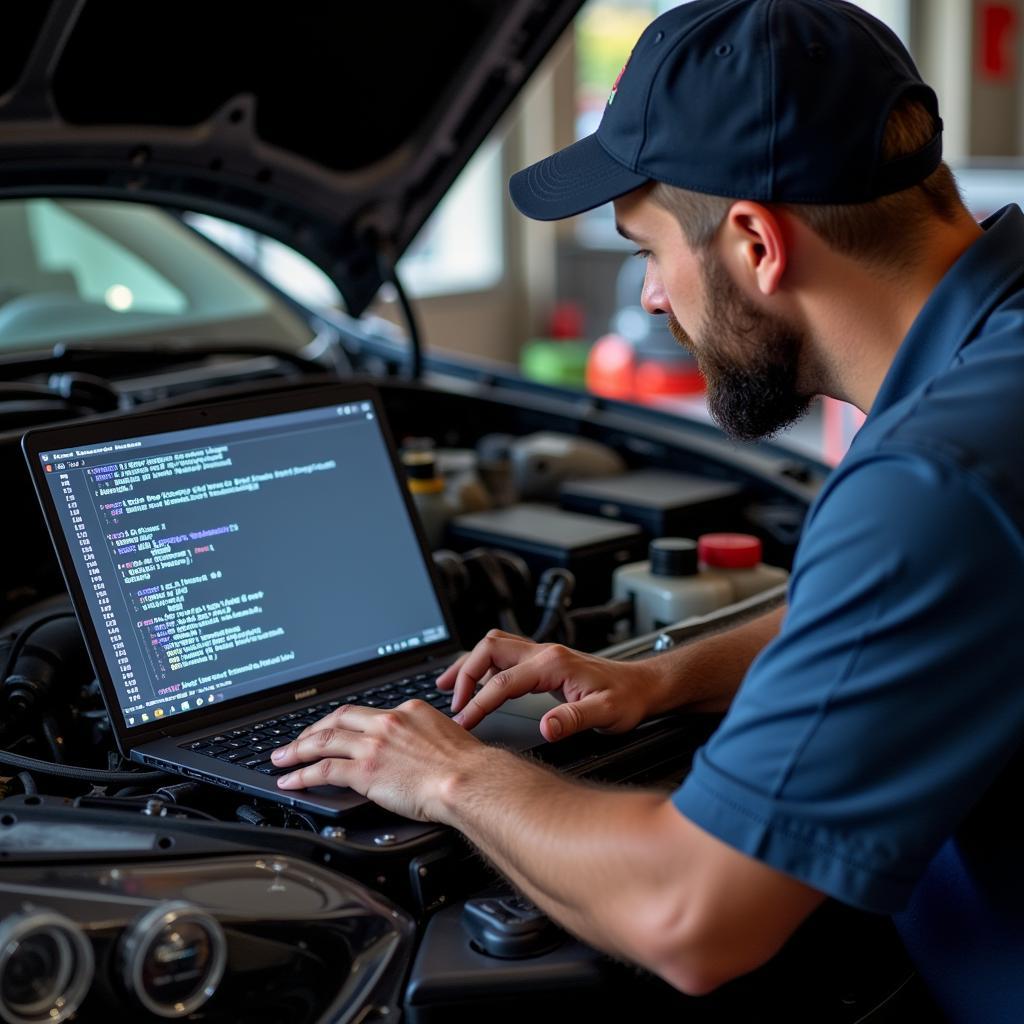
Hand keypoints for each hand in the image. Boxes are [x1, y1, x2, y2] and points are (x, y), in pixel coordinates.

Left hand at [270, 700, 482, 821]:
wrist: (470, 780)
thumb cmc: (467, 766)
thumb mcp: (445, 736)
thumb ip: (423, 737)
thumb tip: (418, 749)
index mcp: (407, 711)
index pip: (365, 713)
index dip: (342, 722)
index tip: (333, 729)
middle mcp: (387, 722)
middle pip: (338, 719)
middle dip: (312, 730)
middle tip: (295, 741)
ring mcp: (374, 744)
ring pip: (324, 741)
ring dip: (297, 750)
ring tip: (281, 759)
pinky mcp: (366, 770)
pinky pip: (324, 769)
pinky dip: (302, 774)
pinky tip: (291, 780)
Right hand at [436, 629, 659, 740]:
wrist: (645, 686)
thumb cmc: (628, 699)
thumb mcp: (606, 714)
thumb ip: (574, 720)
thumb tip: (546, 728)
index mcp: (553, 664)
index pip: (503, 681)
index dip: (479, 702)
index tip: (464, 721)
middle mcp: (544, 652)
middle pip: (489, 649)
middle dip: (464, 672)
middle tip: (452, 701)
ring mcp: (543, 654)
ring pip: (494, 646)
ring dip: (469, 664)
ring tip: (447, 685)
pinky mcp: (544, 661)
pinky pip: (504, 655)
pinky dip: (483, 666)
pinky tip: (476, 682)